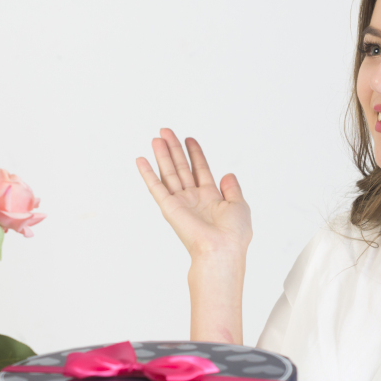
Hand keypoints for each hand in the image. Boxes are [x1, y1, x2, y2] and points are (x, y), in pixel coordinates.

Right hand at [135, 129, 251, 261]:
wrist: (221, 249)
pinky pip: (156, 187)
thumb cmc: (233, 234)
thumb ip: (233, 189)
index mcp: (211, 198)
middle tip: (166, 131)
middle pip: (182, 168)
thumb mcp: (239, 206)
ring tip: (156, 138)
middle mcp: (193, 199)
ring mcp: (180, 203)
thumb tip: (227, 174)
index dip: (195, 154)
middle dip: (174, 149)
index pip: (201, 170)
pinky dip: (147, 173)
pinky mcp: (169, 208)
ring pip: (169, 173)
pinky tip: (141, 160)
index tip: (189, 138)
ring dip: (162, 155)